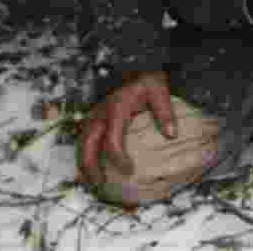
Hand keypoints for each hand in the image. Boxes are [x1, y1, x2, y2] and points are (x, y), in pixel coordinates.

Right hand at [78, 71, 175, 186]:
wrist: (135, 68)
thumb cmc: (146, 81)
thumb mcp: (158, 90)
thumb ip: (164, 111)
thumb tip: (171, 134)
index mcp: (116, 108)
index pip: (112, 140)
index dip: (118, 158)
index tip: (130, 170)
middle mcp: (100, 114)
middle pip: (87, 145)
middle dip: (90, 167)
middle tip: (100, 185)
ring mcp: (94, 117)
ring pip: (81, 144)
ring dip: (84, 164)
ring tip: (94, 183)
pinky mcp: (93, 120)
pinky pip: (85, 140)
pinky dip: (87, 156)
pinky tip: (95, 170)